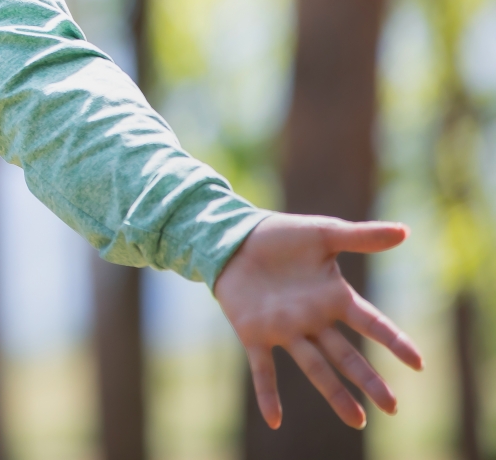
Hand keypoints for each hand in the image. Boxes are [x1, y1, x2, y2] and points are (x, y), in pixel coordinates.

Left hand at [212, 214, 423, 429]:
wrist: (234, 237)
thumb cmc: (281, 236)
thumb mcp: (324, 233)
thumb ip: (362, 237)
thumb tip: (405, 231)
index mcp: (333, 298)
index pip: (371, 324)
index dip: (394, 342)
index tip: (418, 364)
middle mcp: (313, 320)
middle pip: (347, 356)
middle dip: (369, 381)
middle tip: (392, 407)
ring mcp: (285, 330)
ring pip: (315, 368)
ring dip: (335, 394)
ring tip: (357, 421)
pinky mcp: (254, 333)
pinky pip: (263, 369)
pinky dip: (267, 394)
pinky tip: (274, 420)